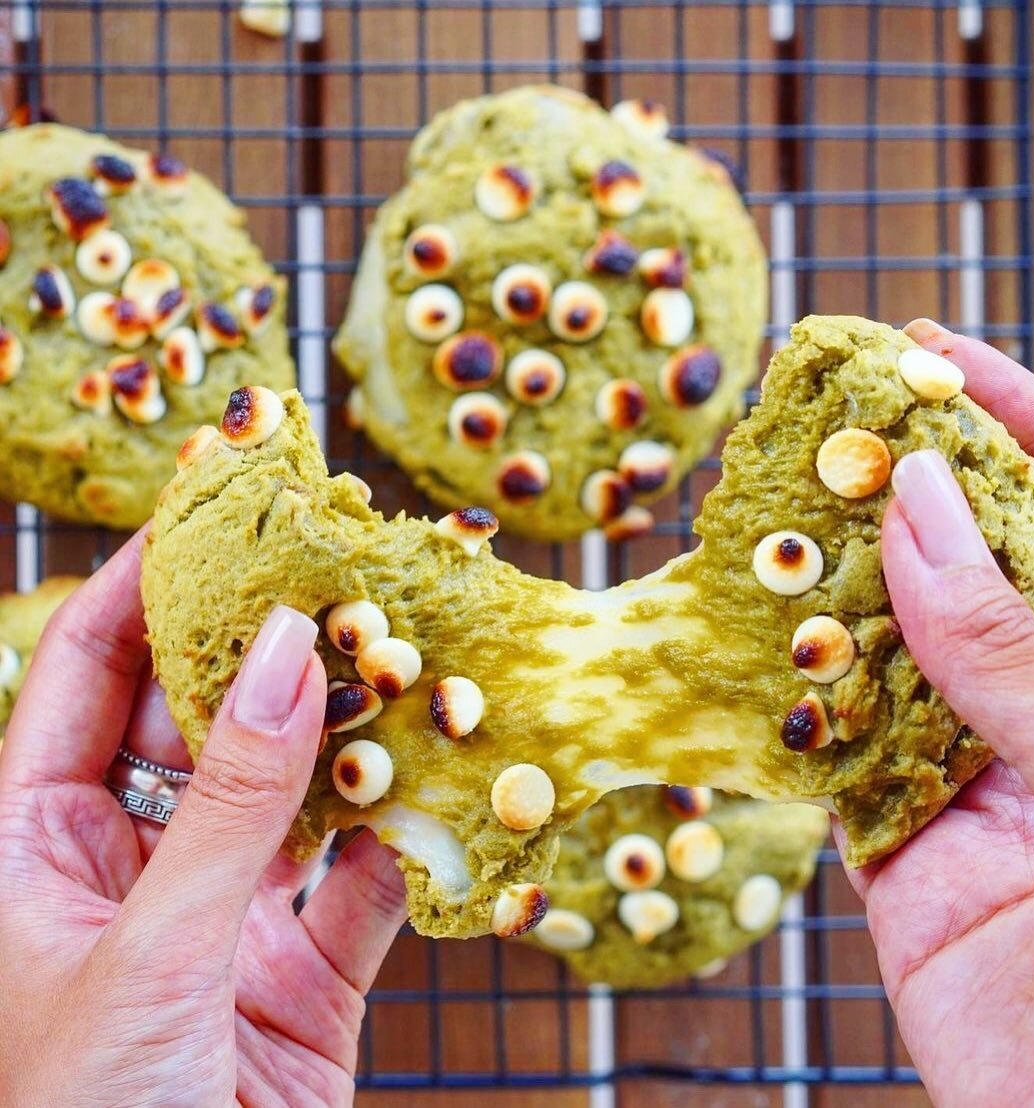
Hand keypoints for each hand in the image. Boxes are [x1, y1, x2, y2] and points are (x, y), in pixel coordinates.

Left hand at [0, 538, 406, 1106]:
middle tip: (332, 562)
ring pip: (294, 788)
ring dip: (351, 728)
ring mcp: (226, 912)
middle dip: (262, 642)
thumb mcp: (147, 956)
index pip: (81, 676)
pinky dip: (412, 832)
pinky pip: (365, 877)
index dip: (141, 586)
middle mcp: (131, 863)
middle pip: (198, 715)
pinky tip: (454, 782)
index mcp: (33, 847)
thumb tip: (289, 653)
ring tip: (406, 650)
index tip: (206, 509)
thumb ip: (230, 807)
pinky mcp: (307, 968)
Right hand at [845, 320, 1033, 1106]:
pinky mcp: (905, 858)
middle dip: (912, 495)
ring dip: (834, 595)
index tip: (935, 357)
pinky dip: (793, 711)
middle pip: (982, 569)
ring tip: (771, 520)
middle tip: (830, 430)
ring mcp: (982, 782)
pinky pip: (836, 763)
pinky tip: (752, 655)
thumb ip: (1007, 649)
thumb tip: (918, 507)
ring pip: (894, 658)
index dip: (1020, 425)